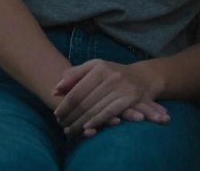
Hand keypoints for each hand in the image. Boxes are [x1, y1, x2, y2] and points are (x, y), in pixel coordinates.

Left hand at [52, 60, 166, 136]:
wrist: (143, 77)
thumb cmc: (113, 73)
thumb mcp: (95, 67)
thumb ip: (74, 75)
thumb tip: (56, 90)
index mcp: (99, 67)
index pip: (77, 90)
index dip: (65, 104)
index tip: (56, 114)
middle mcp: (110, 76)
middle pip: (85, 101)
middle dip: (71, 116)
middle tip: (61, 125)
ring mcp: (121, 87)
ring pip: (95, 109)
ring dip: (81, 122)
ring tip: (70, 130)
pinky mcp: (130, 98)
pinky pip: (109, 112)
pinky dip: (97, 121)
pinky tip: (87, 128)